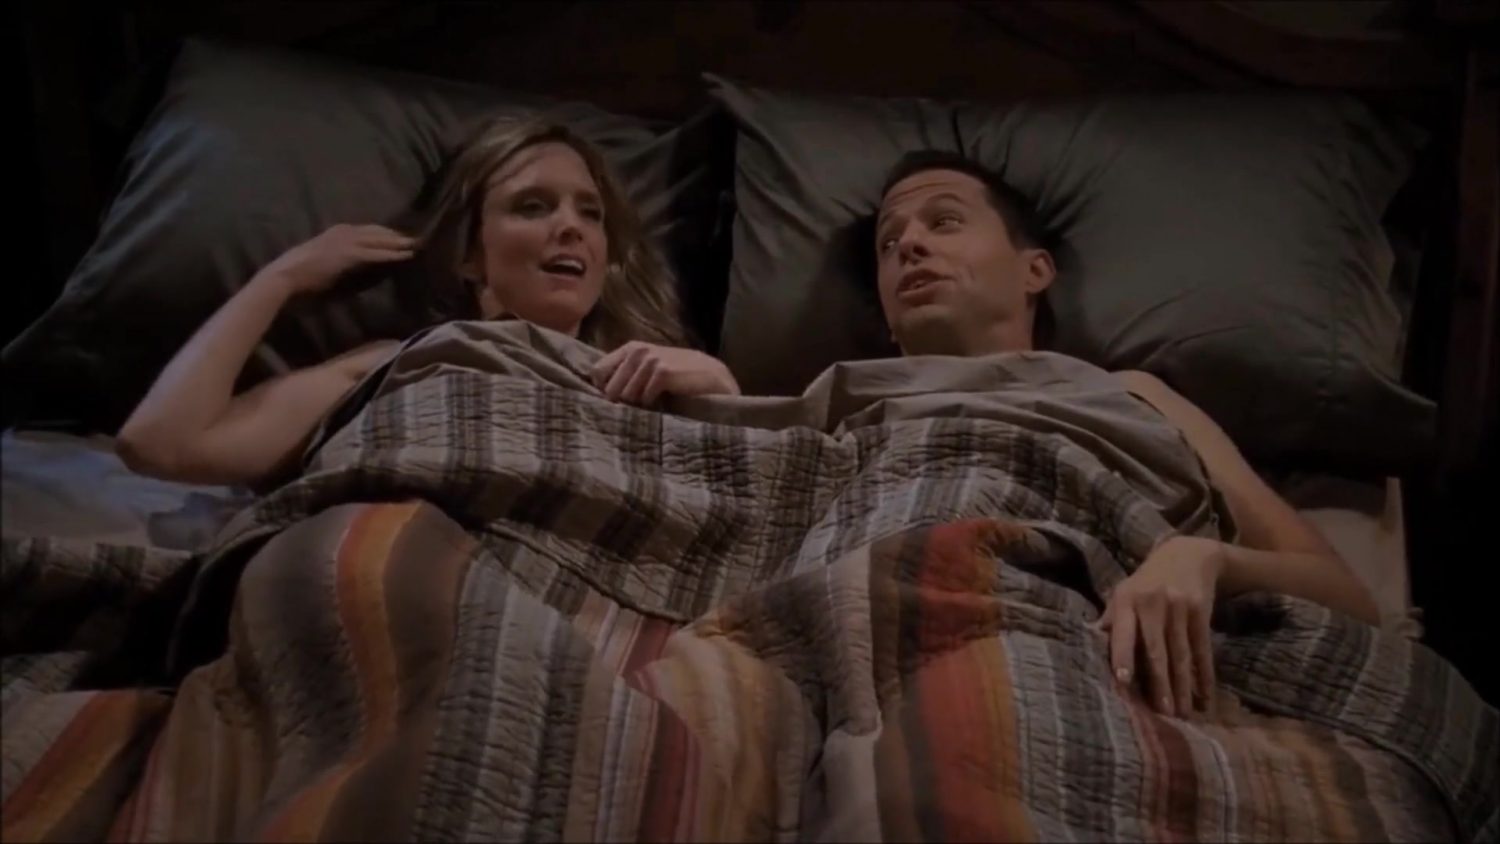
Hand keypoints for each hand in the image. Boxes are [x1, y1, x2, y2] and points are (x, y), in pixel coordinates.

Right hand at [260, 224, 416, 295]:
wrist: (287, 274)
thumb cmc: (302, 272)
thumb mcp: (327, 258)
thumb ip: (343, 257)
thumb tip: (359, 262)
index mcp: (338, 231)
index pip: (368, 230)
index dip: (385, 233)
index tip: (400, 236)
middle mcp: (344, 231)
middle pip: (378, 231)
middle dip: (397, 235)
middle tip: (416, 238)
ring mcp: (347, 241)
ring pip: (380, 240)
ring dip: (400, 243)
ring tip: (417, 245)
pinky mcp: (350, 254)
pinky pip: (377, 253)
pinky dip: (393, 254)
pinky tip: (406, 256)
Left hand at [590, 341, 739, 404]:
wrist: (711, 376)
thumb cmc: (676, 375)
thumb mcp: (648, 367)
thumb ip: (626, 374)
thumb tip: (601, 393)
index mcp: (630, 348)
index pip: (597, 372)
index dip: (603, 389)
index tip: (617, 400)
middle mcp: (638, 351)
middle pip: (610, 388)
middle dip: (621, 401)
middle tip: (639, 404)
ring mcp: (650, 360)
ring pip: (626, 396)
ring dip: (639, 404)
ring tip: (654, 400)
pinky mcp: (663, 372)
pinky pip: (645, 398)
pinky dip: (652, 404)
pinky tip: (663, 399)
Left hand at [1099, 535, 1223, 716]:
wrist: (1187, 555)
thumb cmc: (1146, 582)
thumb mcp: (1124, 593)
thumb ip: (1110, 620)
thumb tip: (1088, 646)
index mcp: (1126, 600)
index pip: (1124, 632)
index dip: (1123, 655)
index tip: (1123, 680)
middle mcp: (1152, 603)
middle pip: (1156, 650)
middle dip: (1160, 683)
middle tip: (1163, 713)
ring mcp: (1179, 607)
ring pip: (1180, 654)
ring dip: (1183, 687)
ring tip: (1183, 714)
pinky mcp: (1201, 612)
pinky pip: (1202, 649)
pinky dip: (1204, 675)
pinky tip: (1205, 697)